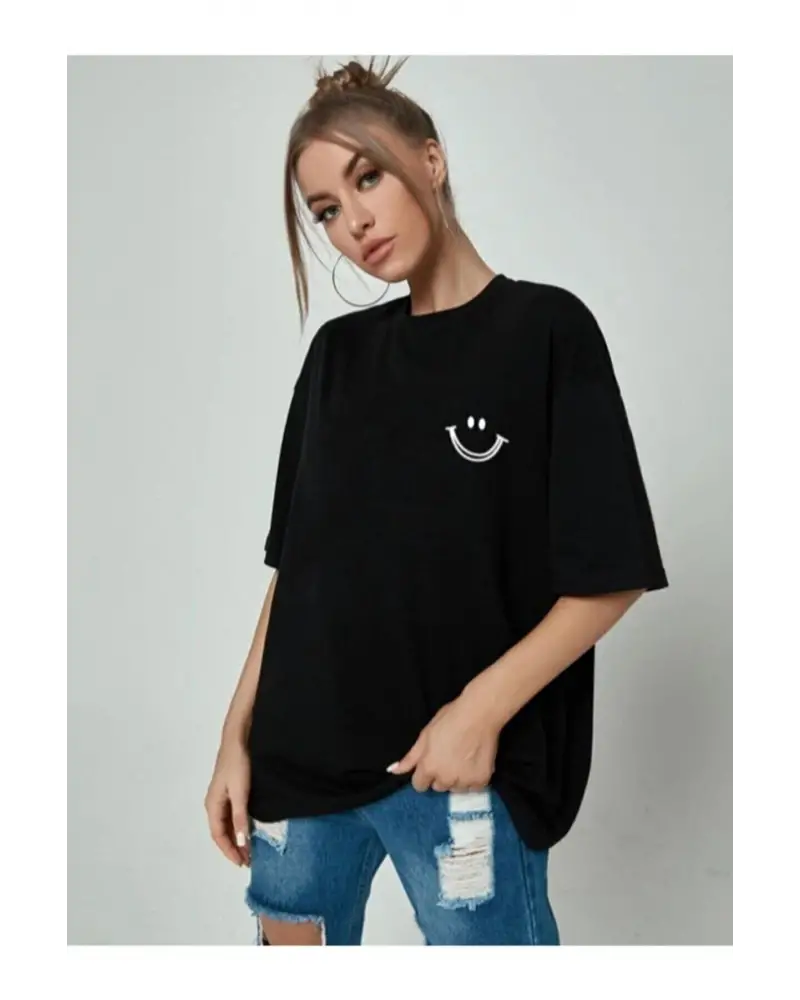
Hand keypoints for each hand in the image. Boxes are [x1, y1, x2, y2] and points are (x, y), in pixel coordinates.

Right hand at [204, 738, 251, 866]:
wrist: (238, 738)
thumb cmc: (238, 764)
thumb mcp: (240, 793)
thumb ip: (240, 818)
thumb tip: (240, 843)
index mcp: (212, 805)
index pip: (218, 835)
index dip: (229, 851)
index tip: (241, 863)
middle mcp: (214, 803)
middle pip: (221, 832)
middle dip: (233, 847)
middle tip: (247, 861)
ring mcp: (221, 797)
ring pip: (226, 824)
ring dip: (236, 838)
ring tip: (248, 850)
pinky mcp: (229, 791)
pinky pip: (231, 815)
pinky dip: (238, 826)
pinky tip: (247, 830)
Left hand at [387, 696, 499, 792]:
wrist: (479, 714)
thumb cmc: (449, 719)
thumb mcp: (425, 735)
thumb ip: (410, 757)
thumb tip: (393, 771)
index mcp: (428, 768)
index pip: (419, 785)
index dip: (424, 774)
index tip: (432, 763)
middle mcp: (445, 779)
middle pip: (438, 787)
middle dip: (441, 776)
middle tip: (450, 758)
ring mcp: (464, 781)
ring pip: (456, 788)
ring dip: (457, 779)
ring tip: (464, 760)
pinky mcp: (481, 781)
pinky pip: (473, 788)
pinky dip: (473, 779)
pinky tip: (475, 764)